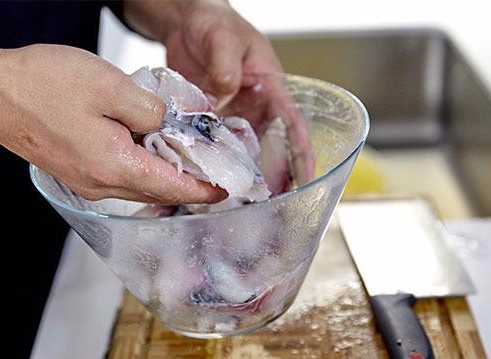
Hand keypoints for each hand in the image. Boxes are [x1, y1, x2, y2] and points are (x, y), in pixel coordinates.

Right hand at [0, 42, 225, 203]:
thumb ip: (148, 109)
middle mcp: (101, 184)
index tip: (223, 191)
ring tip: (185, 162)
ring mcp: (85, 182)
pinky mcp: (75, 172)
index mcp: (114, 166)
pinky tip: (146, 152)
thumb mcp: (109, 86)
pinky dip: (140, 170)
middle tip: (210, 175)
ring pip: (136, 187)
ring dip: (163, 178)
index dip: (202, 189)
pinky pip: (118, 178)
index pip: (172, 187)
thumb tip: (164, 123)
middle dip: (186, 186)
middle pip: (156, 192)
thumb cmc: (42, 86)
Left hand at [123, 0, 314, 183]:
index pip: (292, 125)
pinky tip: (203, 179)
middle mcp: (253, 107)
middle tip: (266, 205)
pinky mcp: (208, 120)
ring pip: (240, 151)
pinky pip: (211, 144)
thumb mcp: (222, 37)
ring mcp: (230, 115)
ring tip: (236, 201)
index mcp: (270, 88)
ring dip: (238, 174)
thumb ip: (224, 64)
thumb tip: (223, 94)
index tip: (306, 179)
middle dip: (270, 176)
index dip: (301, 153)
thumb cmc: (213, 22)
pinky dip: (209, 161)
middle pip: (267, 147)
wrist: (184, 22)